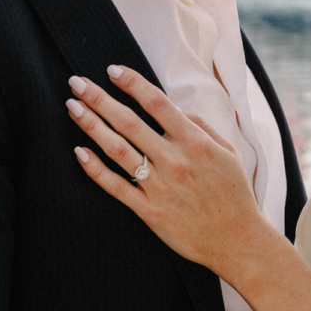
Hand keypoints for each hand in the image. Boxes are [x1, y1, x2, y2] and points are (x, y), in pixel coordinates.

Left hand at [66, 67, 274, 279]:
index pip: (157, 103)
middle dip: (100, 99)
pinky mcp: (150, 211)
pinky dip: (95, 169)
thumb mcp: (227, 151)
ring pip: (118, 150)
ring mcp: (160, 187)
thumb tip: (173, 108)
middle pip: (129, 122)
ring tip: (73, 107)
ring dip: (92, 126)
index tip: (112, 70)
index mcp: (195, 142)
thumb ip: (200, 125)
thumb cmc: (234, 193)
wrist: (237, 240)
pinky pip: (116, 187)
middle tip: (76, 82)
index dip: (132, 83)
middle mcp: (174, 161)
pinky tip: (80, 151)